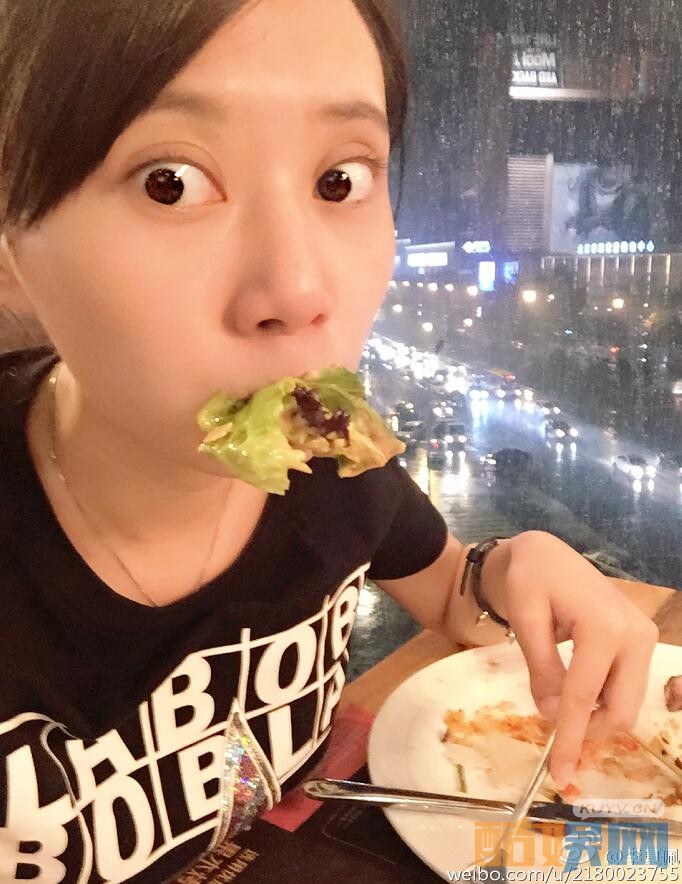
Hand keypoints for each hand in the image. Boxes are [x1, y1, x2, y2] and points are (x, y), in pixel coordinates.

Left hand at [498, 531, 658, 788]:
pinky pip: (626, 686)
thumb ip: (542, 669)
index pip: (584, 697)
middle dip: (587, 732)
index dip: (569, 738)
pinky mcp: (641, 641)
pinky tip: (575, 694)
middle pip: (620, 710)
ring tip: (558, 706)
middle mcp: (635, 635)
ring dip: (594, 717)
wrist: (546, 553)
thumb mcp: (525, 621)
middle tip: (552, 736)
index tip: (558, 773)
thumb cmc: (529, 579)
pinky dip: (602, 700)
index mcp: (604, 628)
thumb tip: (554, 714)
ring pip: (626, 703)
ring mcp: (643, 638)